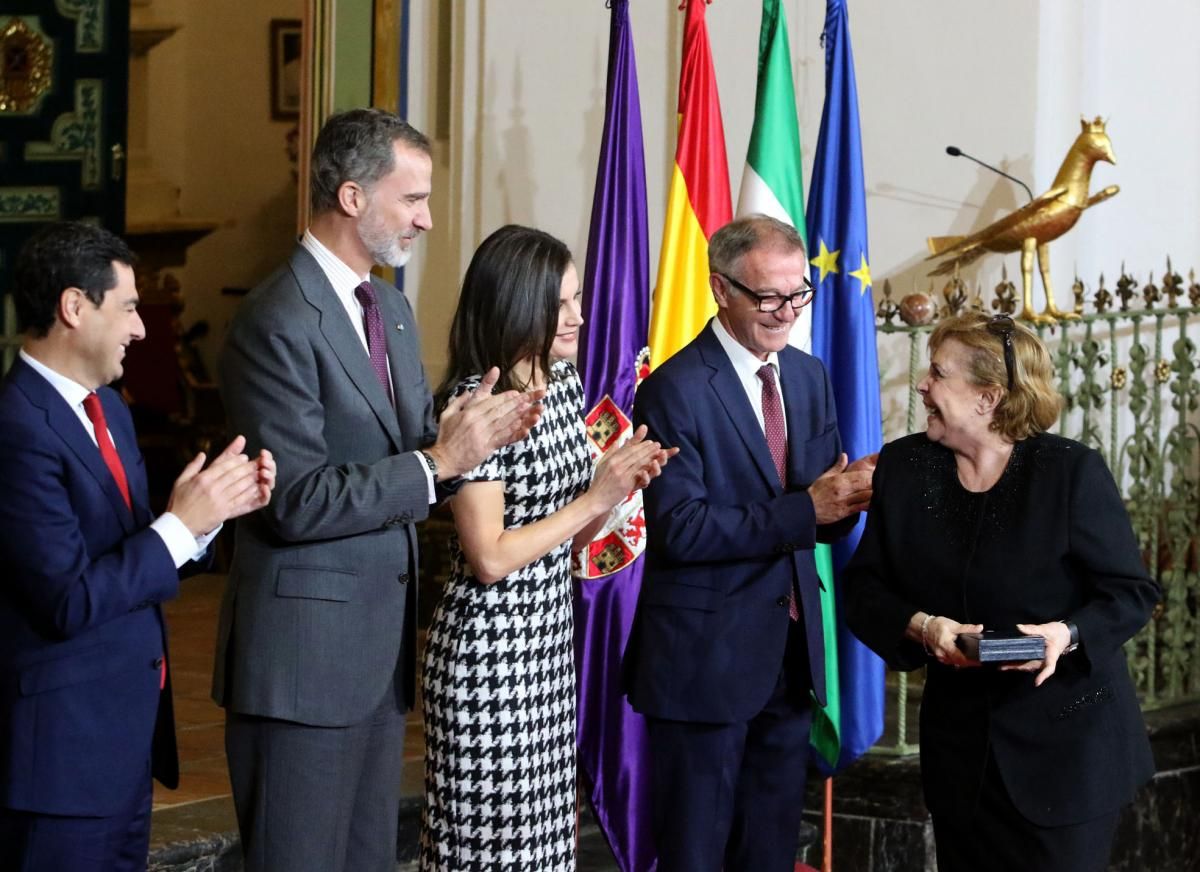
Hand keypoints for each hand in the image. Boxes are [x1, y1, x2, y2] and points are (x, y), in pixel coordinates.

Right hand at [168, 436, 273, 535]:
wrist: (179, 525)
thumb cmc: (179, 503)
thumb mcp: (181, 481)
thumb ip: (193, 466)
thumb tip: (202, 454)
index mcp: (203, 479)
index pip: (224, 466)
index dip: (237, 460)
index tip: (244, 457)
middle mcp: (213, 488)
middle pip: (235, 474)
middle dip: (248, 467)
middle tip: (257, 463)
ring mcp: (220, 500)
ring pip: (240, 486)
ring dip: (252, 478)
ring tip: (259, 473)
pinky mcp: (225, 511)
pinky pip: (241, 500)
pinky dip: (250, 493)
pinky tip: (256, 488)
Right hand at [427, 367, 544, 479]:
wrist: (443, 459)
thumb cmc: (445, 437)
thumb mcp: (447, 415)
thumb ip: (458, 401)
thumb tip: (468, 391)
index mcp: (469, 413)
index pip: (490, 402)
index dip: (504, 397)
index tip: (516, 393)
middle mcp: (477, 422)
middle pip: (500, 410)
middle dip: (516, 403)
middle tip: (530, 397)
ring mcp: (483, 435)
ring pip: (504, 423)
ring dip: (519, 415)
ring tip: (531, 408)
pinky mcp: (486, 447)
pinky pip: (503, 438)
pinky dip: (514, 432)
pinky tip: (524, 428)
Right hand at [588, 426, 677, 510]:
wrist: (596, 499)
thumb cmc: (599, 482)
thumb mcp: (602, 464)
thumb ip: (611, 452)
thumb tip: (617, 441)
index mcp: (612, 459)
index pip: (629, 449)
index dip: (640, 445)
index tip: (649, 442)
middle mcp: (616, 464)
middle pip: (635, 454)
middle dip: (648, 448)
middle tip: (657, 445)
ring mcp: (622, 474)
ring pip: (638, 462)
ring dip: (650, 456)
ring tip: (659, 452)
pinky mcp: (626, 484)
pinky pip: (638, 474)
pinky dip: (647, 468)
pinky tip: (653, 465)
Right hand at [807, 453, 873, 523]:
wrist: (806, 509)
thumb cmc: (816, 492)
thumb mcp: (825, 476)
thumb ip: (838, 466)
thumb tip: (844, 455)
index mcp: (839, 480)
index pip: (861, 476)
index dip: (873, 474)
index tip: (879, 472)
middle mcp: (843, 491)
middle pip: (867, 486)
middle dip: (877, 483)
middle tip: (883, 481)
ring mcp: (845, 503)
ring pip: (867, 497)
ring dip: (875, 494)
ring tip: (880, 491)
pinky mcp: (845, 513)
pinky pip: (861, 508)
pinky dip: (869, 505)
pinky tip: (874, 502)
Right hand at [924, 615, 984, 668]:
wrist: (924, 627)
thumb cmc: (938, 625)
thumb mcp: (953, 625)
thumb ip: (967, 628)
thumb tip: (980, 628)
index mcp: (946, 646)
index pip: (960, 658)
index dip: (971, 661)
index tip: (980, 661)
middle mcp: (943, 655)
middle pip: (959, 662)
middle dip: (970, 662)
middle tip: (980, 659)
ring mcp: (941, 658)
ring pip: (956, 663)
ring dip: (965, 662)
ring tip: (975, 659)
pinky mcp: (941, 658)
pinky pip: (952, 662)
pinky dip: (959, 661)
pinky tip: (965, 658)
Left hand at [999, 621, 1071, 685]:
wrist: (1063, 633)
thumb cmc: (1056, 633)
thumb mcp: (1046, 629)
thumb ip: (1033, 629)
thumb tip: (1019, 627)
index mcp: (1052, 655)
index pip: (1049, 667)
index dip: (1043, 675)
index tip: (1037, 682)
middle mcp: (1045, 660)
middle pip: (1032, 667)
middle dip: (1018, 668)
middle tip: (1003, 667)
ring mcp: (1040, 660)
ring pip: (1027, 665)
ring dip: (1015, 666)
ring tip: (1002, 665)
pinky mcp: (1036, 657)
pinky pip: (1026, 661)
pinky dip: (1017, 662)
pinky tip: (1006, 660)